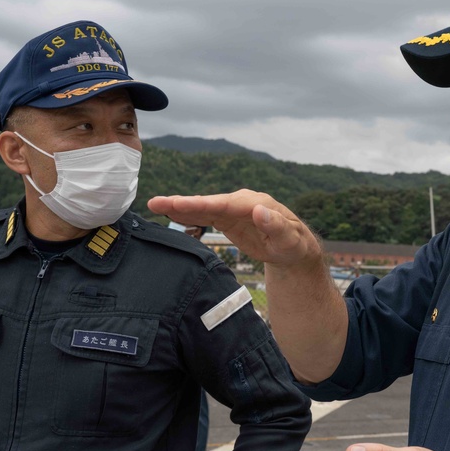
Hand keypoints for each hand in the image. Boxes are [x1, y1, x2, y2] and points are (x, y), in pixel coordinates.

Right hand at [148, 191, 319, 266]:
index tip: (181, 204)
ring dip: (180, 207)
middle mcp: (241, 202)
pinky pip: (205, 216)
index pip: (225, 204)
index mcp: (255, 203)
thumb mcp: (290, 239)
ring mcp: (233, 210)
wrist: (294, 248)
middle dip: (183, 203)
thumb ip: (276, 226)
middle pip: (208, 203)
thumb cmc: (295, 244)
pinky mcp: (228, 219)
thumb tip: (260, 210)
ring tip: (155, 205)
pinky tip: (171, 214)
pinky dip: (188, 215)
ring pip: (203, 208)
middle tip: (156, 202)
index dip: (202, 204)